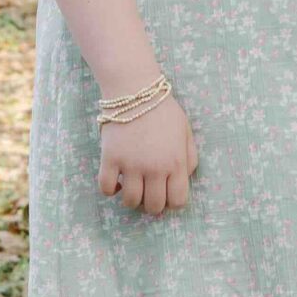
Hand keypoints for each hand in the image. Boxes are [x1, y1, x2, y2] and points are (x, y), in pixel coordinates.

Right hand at [98, 97, 198, 217]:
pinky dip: (110, 190)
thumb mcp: (186, 132)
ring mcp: (130, 164)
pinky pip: (106, 188)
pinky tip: (117, 181)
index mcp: (175, 162)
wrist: (135, 90)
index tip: (166, 195)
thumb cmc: (163, 110)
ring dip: (132, 199)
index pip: (177, 201)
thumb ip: (190, 158)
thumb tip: (183, 180)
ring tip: (132, 187)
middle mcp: (154, 168)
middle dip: (152, 205)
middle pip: (153, 206)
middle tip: (149, 193)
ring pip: (130, 201)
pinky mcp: (110, 158)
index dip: (172, 202)